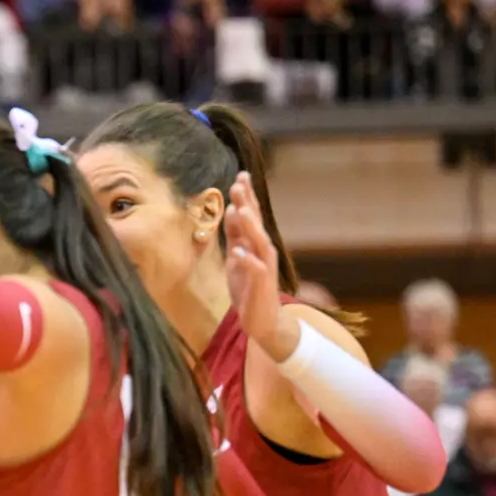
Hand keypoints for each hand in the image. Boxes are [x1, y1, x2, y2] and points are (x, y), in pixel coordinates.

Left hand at [223, 171, 297, 360]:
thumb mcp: (236, 258)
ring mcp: (264, 267)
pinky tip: (239, 252)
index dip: (246, 197)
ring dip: (250, 226)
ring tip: (241, 210)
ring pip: (258, 242)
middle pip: (255, 223)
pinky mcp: (262, 284)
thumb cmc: (248, 287)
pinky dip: (247, 260)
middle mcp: (263, 251)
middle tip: (239, 183)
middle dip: (247, 203)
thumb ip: (235, 235)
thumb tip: (231, 210)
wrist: (262, 320)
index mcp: (254, 243)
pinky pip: (255, 269)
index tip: (240, 176)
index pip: (250, 215)